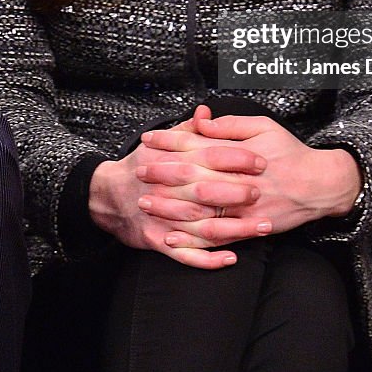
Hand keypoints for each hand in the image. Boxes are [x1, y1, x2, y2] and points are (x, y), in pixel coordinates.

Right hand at [88, 128, 270, 268]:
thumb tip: (206, 112)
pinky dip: (208, 259)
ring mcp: (163, 217)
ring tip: (263, 227)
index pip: (209, 156)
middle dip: (238, 192)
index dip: (237, 158)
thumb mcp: (160, 143)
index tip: (261, 161)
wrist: (108, 196)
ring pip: (203, 224)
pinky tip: (231, 258)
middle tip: (263, 193)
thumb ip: (187, 130)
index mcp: (172, 161)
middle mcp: (168, 188)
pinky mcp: (158, 240)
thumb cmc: (141, 167)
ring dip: (235, 229)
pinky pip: (186, 254)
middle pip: (208, 190)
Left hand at [138, 111, 362, 249]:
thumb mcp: (263, 127)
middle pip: (194, 175)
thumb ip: (230, 126)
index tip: (147, 138)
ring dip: (171, 206)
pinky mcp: (249, 228)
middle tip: (139, 171)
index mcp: (239, 151)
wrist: (319, 185)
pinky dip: (193, 239)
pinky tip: (172, 238)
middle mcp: (239, 178)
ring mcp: (243, 206)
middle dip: (163, 173)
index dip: (170, 141)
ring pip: (201, 209)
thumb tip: (201, 121)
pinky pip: (217, 237)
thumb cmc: (289, 152)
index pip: (197, 143)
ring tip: (146, 203)